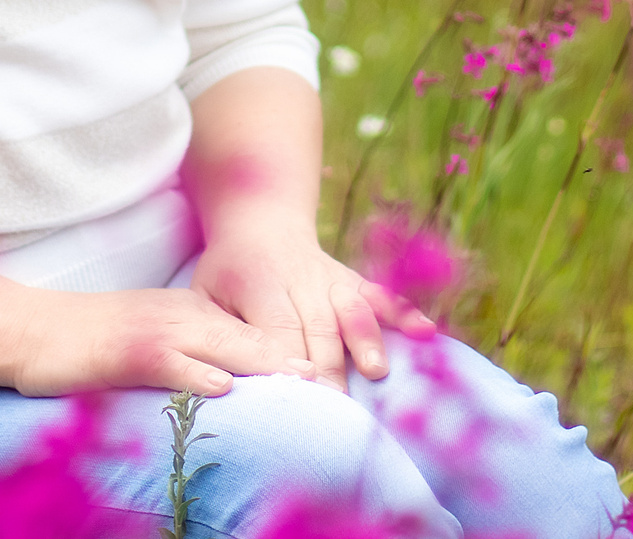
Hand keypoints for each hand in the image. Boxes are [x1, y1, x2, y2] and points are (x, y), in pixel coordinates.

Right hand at [0, 285, 314, 396]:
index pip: (251, 331)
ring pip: (220, 346)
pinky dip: (197, 375)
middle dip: (293, 358)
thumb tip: (231, 385)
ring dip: (262, 364)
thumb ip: (190, 356)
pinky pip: (170, 362)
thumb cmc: (86, 343)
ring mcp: (157, 332)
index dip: (293, 350)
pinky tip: (223, 388)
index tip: (334, 370)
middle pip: (249, 336)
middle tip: (337, 381)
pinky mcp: (129, 352)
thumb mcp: (147, 342)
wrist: (30, 330)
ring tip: (303, 382)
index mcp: (189, 314)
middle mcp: (182, 317)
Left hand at [192, 221, 435, 390]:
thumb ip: (221, 333)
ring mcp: (330, 277)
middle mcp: (299, 278)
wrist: (260, 222)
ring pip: (351, 308)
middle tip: (336, 411)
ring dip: (364, 338)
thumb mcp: (206, 295)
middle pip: (317, 328)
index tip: (298, 399)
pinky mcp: (352, 278)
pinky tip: (426, 333)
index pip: (277, 330)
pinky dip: (403, 313)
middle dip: (328, 368)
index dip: (289, 364)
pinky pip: (381, 295)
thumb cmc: (228, 273)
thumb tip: (231, 378)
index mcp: (259, 284)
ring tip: (375, 370)